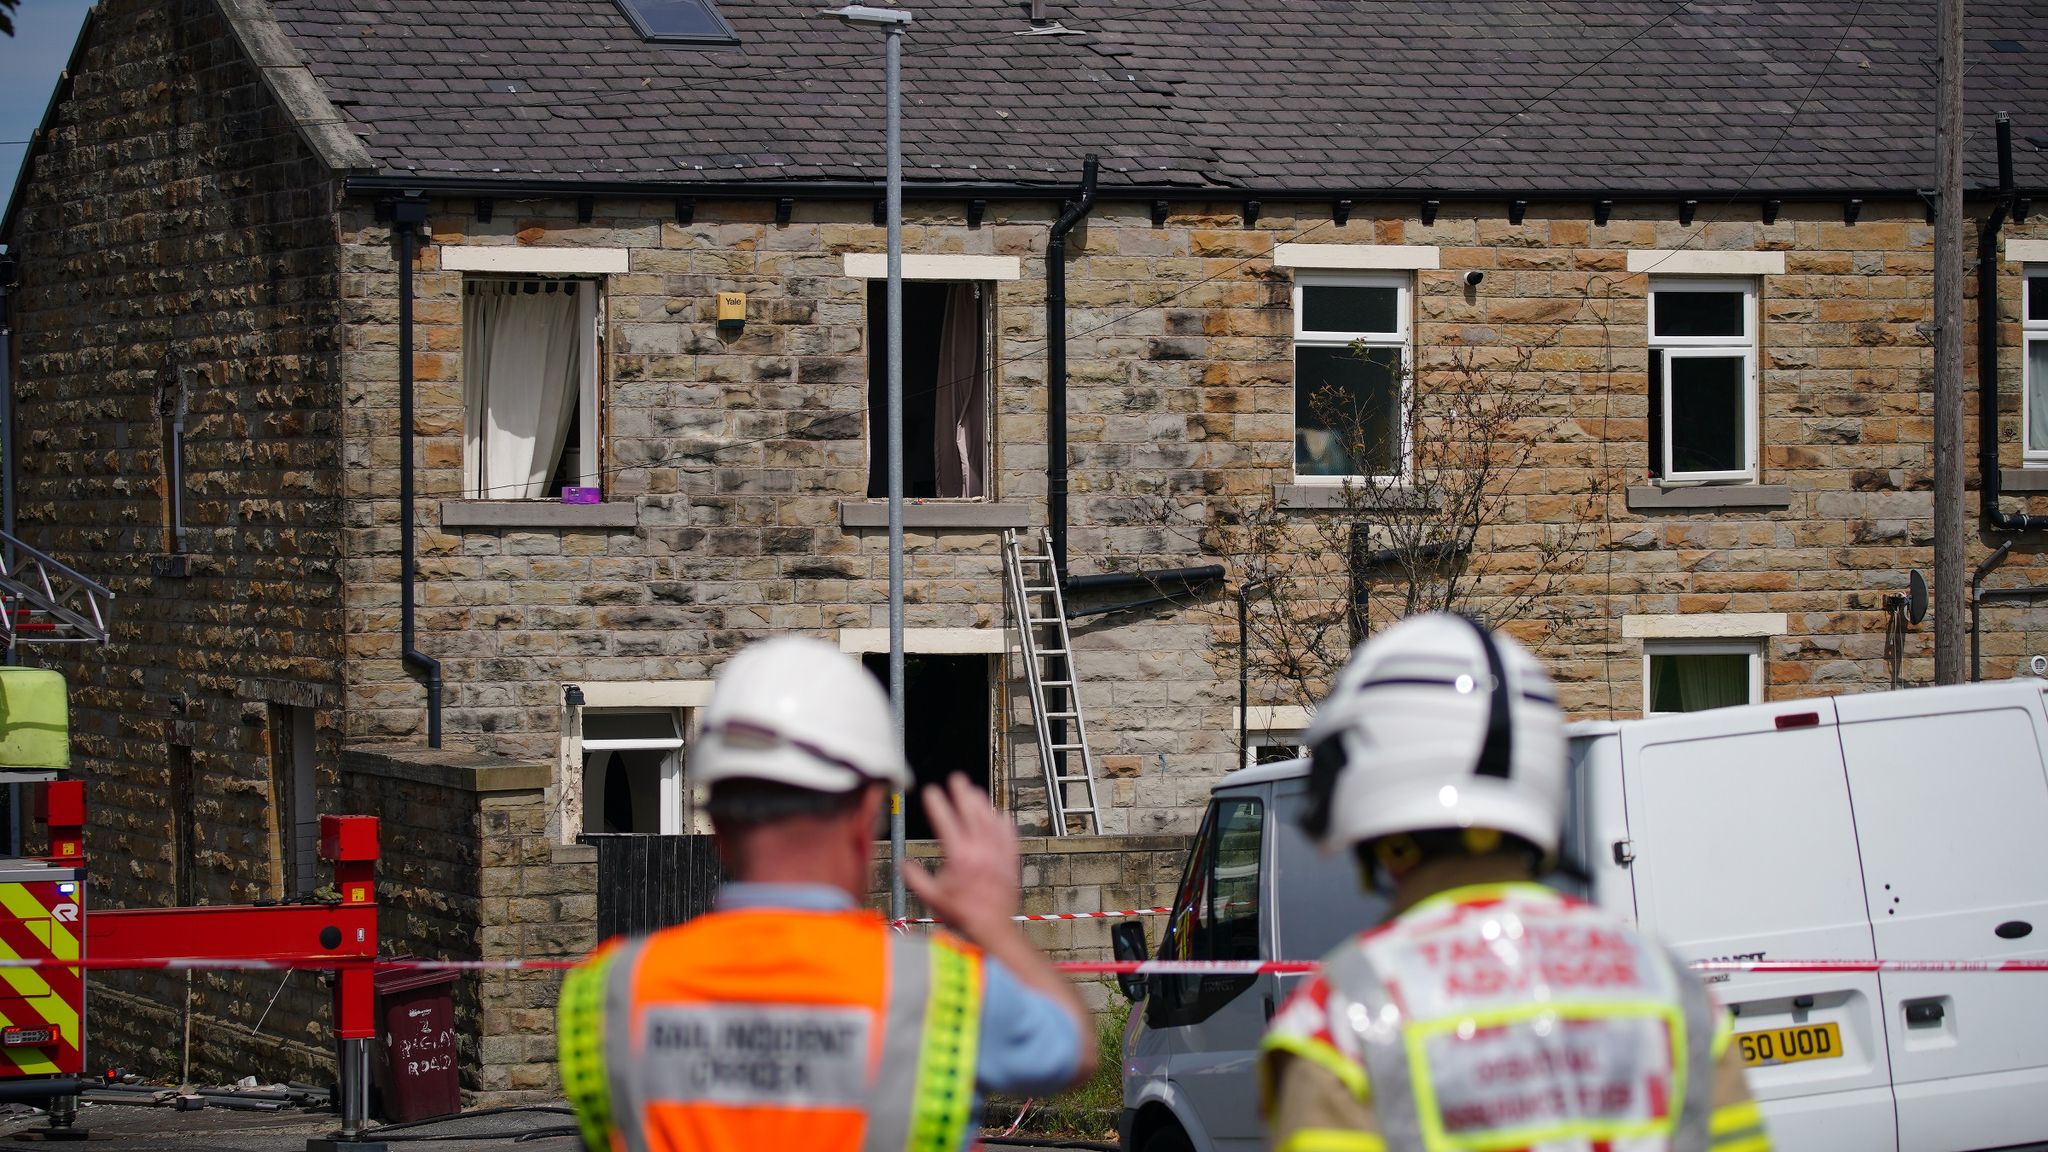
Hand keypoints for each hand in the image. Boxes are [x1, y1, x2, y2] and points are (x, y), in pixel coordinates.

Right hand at [901, 773, 1019, 939]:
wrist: (993, 928)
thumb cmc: (962, 914)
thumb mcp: (932, 898)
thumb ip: (915, 878)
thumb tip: (902, 863)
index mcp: (960, 857)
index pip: (946, 822)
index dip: (937, 804)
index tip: (931, 791)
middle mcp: (980, 851)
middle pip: (971, 813)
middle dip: (962, 794)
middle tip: (956, 778)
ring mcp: (998, 854)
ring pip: (990, 821)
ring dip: (982, 804)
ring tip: (975, 791)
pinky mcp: (1011, 861)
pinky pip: (1010, 835)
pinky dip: (1004, 822)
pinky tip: (1000, 814)